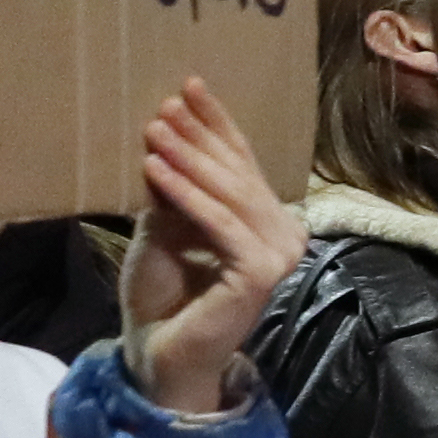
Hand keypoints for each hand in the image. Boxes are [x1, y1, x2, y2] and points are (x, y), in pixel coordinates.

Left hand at [116, 80, 304, 411]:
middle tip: (164, 105)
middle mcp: (284, 236)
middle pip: (239, 174)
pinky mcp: (261, 273)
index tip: (189, 86)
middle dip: (199, 136)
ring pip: (231, 195)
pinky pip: (221, 224)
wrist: (160, 351)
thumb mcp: (165, 226)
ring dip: (189, 159)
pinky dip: (187, 195)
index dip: (216, 125)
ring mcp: (279, 256)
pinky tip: (156, 170)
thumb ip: (176, 189)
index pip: (243, 164)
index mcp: (267, 223)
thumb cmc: (163, 294)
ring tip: (154, 129)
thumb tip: (168, 131)